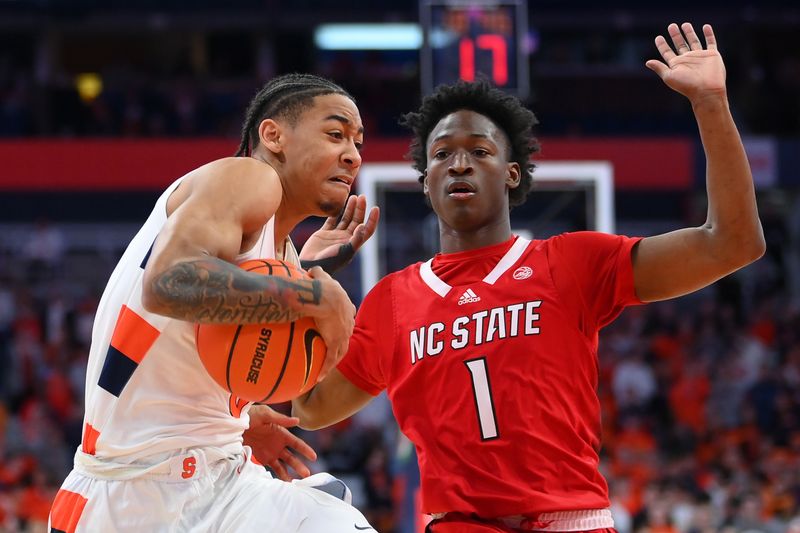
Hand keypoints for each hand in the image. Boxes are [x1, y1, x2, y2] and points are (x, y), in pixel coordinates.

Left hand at [243, 405, 316, 479]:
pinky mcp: (261, 458)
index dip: (306, 450)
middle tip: (307, 476)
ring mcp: (270, 453)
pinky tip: (279, 484)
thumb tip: (298, 421)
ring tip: (293, 485)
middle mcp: (278, 445)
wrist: (234, 424)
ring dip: (288, 475)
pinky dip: (276, 476)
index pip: (297, 444)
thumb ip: (281, 420)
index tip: (314, 457)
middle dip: (299, 466)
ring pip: (282, 466)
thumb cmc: (251, 415)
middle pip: (292, 458)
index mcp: (282, 434)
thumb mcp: (265, 414)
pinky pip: (271, 469)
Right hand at [299, 195, 379, 271]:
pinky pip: (331, 220)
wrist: (311, 265)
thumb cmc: (330, 261)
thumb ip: (356, 239)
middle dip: (360, 209)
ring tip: (353, 196)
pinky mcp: (324, 234)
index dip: (372, 219)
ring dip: (350, 208)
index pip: (367, 229)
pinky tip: (338, 203)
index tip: (375, 208)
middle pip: (357, 221)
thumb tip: (363, 225)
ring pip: (345, 219)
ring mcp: (335, 236)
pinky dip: (335, 212)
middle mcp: (346, 238)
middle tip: (362, 197)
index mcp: (353, 243)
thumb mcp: (345, 251)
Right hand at [305, 266, 355, 380]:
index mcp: (344, 307)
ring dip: (333, 360)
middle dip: (341, 341)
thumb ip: (316, 274)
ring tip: (325, 371)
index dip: (343, 319)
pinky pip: (331, 358)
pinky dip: (325, 368)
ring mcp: (343, 332)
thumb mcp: (319, 277)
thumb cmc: (320, 286)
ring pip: (340, 350)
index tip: (337, 324)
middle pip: (345, 334)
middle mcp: (347, 321)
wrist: (324, 297)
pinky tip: (318, 378)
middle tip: (333, 347)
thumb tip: (309, 269)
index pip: (347, 315)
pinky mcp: (336, 341)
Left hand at [646, 23, 726, 103]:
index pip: (667, 52)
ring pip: (694, 41)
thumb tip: (647, 62)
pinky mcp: (712, 55)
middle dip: (675, 36)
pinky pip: (710, 42)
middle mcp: (687, 60)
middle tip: (671, 26)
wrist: (706, 90)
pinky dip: (709, 34)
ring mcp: (700, 56)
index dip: (662, 45)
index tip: (658, 37)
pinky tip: (706, 26)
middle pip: (680, 45)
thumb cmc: (687, 85)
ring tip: (685, 24)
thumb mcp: (669, 76)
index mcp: (676, 64)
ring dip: (689, 33)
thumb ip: (659, 68)